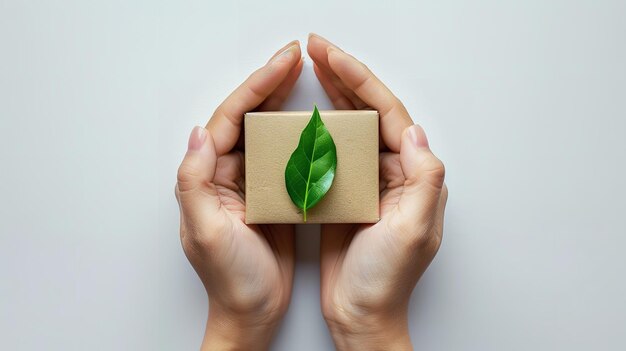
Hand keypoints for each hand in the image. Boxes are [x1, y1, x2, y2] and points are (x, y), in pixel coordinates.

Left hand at [175, 40, 303, 349]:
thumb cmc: (230, 280)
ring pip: (264, 131)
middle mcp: (224, 174)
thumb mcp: (207, 233)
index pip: (228, 120)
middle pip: (245, 117)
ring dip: (282, 102)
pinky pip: (282, 154)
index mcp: (207, 177)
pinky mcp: (270, 195)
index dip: (255, 87)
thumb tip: (199, 132)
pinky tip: (312, 122)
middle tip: (295, 57)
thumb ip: (195, 182)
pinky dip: (295, 133)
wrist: (253, 312)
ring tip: (303, 77)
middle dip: (269, 84)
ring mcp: (248, 183)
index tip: (282, 64)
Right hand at [308, 34, 447, 349]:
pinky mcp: (346, 192)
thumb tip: (414, 130)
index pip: (388, 113)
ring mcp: (369, 180)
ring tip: (312, 68)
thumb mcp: (414, 231)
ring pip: (352, 125)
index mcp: (414, 174)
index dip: (360, 80)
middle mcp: (395, 171)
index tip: (331, 57)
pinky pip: (334, 149)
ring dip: (333, 94)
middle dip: (344, 76)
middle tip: (317, 49)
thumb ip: (423, 179)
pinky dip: (320, 127)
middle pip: (370, 111)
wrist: (360, 313)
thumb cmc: (386, 279)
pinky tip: (304, 114)